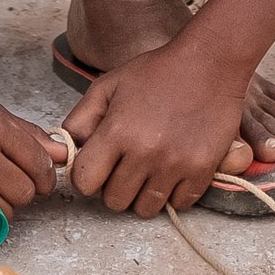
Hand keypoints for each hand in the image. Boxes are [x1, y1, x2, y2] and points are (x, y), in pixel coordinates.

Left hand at [59, 40, 248, 217]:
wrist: (208, 65)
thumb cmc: (156, 73)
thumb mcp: (108, 85)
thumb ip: (80, 119)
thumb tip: (66, 150)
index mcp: (117, 132)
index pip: (85, 182)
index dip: (86, 177)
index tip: (96, 168)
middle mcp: (144, 153)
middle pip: (114, 201)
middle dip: (113, 187)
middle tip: (124, 168)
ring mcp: (175, 165)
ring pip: (145, 209)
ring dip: (142, 194)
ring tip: (148, 171)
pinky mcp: (202, 171)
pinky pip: (179, 204)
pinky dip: (173, 193)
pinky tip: (172, 171)